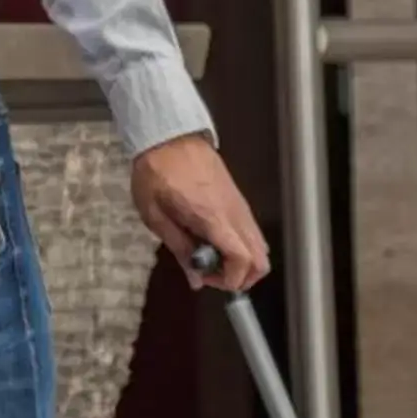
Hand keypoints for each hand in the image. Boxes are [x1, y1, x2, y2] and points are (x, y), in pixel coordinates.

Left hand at [131, 135, 270, 291]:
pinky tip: (213, 241)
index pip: (242, 260)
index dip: (229, 280)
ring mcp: (241, 207)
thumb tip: (196, 280)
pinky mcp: (240, 201)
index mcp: (213, 218)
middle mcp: (235, 215)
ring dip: (243, 263)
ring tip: (210, 257)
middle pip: (262, 261)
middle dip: (241, 278)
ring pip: (261, 248)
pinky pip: (253, 233)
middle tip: (210, 273)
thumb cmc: (156, 173)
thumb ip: (179, 249)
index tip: (206, 278)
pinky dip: (242, 247)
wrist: (169, 137)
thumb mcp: (154, 215)